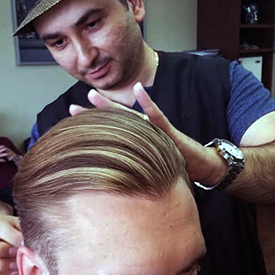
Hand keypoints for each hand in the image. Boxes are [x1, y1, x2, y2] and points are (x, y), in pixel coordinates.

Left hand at [69, 83, 226, 184]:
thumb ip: (136, 172)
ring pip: (130, 116)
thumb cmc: (177, 168)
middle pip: (115, 123)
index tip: (72, 128)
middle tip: (72, 108)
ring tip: (93, 95)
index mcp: (138, 144)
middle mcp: (144, 135)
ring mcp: (155, 131)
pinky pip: (158, 117)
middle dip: (94, 115)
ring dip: (112, 106)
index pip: (113, 135)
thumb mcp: (151, 172)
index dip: (94, 130)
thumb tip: (115, 184)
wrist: (202, 167)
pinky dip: (148, 103)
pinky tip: (139, 90)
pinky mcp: (170, 133)